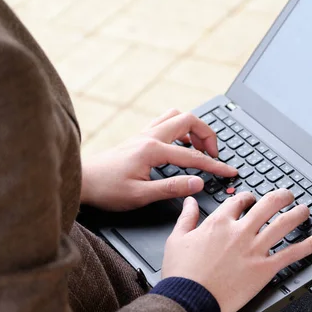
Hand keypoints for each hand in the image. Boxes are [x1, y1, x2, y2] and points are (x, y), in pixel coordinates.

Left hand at [81, 109, 237, 210]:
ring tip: (199, 147)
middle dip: (208, 135)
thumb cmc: (106, 189)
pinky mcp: (139, 137)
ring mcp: (143, 134)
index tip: (229, 172)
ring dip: (193, 128)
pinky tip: (180, 144)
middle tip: (214, 155)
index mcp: (152, 150)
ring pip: (176, 116)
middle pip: (189, 120)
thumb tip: (198, 183)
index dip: (215, 165)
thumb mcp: (140, 195)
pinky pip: (165, 122)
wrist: (82, 181)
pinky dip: (179, 129)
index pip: (193, 156)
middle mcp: (149, 136)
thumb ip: (172, 188)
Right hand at [163, 189, 311, 311]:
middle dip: (280, 197)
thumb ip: (186, 217)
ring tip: (305, 210)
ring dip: (298, 213)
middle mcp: (240, 231)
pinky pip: (293, 253)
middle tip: (287, 196)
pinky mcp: (265, 268)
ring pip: (283, 224)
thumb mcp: (177, 239)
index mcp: (219, 222)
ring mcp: (254, 248)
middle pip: (267, 205)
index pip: (240, 201)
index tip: (252, 200)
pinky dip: (311, 244)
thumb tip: (190, 200)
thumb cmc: (181, 272)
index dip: (248, 198)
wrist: (188, 298)